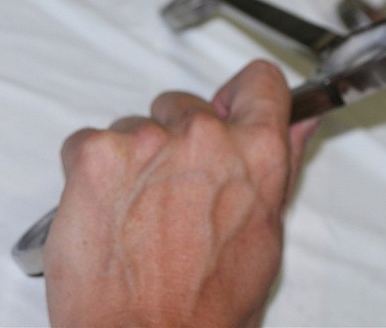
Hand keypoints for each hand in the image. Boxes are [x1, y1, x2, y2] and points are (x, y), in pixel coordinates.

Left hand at [43, 60, 317, 326]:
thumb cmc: (206, 306)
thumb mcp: (267, 232)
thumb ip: (281, 163)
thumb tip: (300, 123)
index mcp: (257, 151)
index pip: (260, 81)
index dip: (244, 96)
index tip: (231, 109)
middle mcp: (205, 136)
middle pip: (187, 103)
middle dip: (178, 138)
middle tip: (174, 191)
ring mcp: (147, 141)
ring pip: (134, 126)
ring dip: (133, 158)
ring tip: (137, 213)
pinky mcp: (96, 155)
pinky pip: (86, 142)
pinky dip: (89, 172)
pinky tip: (106, 211)